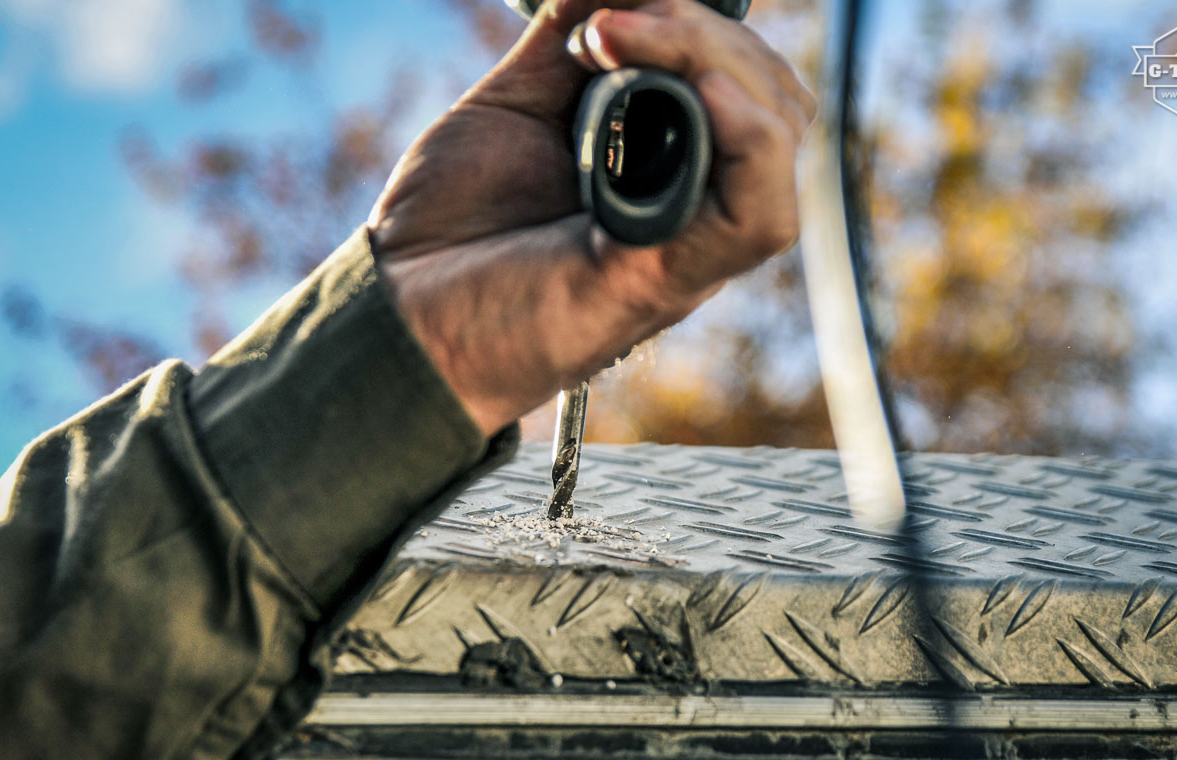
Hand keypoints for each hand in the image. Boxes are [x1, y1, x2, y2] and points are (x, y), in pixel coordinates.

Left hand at [372, 0, 814, 434]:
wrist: (398, 313)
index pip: (745, 81)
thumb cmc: (452, 228)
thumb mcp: (517, 104)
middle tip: (613, 22)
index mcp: (667, 167)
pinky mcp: (668, 278)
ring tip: (625, 40)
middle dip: (707, 30)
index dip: (704, 23)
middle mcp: (692, 206)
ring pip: (778, 137)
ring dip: (717, 61)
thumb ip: (572, 39)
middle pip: (772, 97)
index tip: (611, 10)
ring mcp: (690, 244)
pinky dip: (749, 141)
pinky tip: (699, 96)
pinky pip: (761, 215)